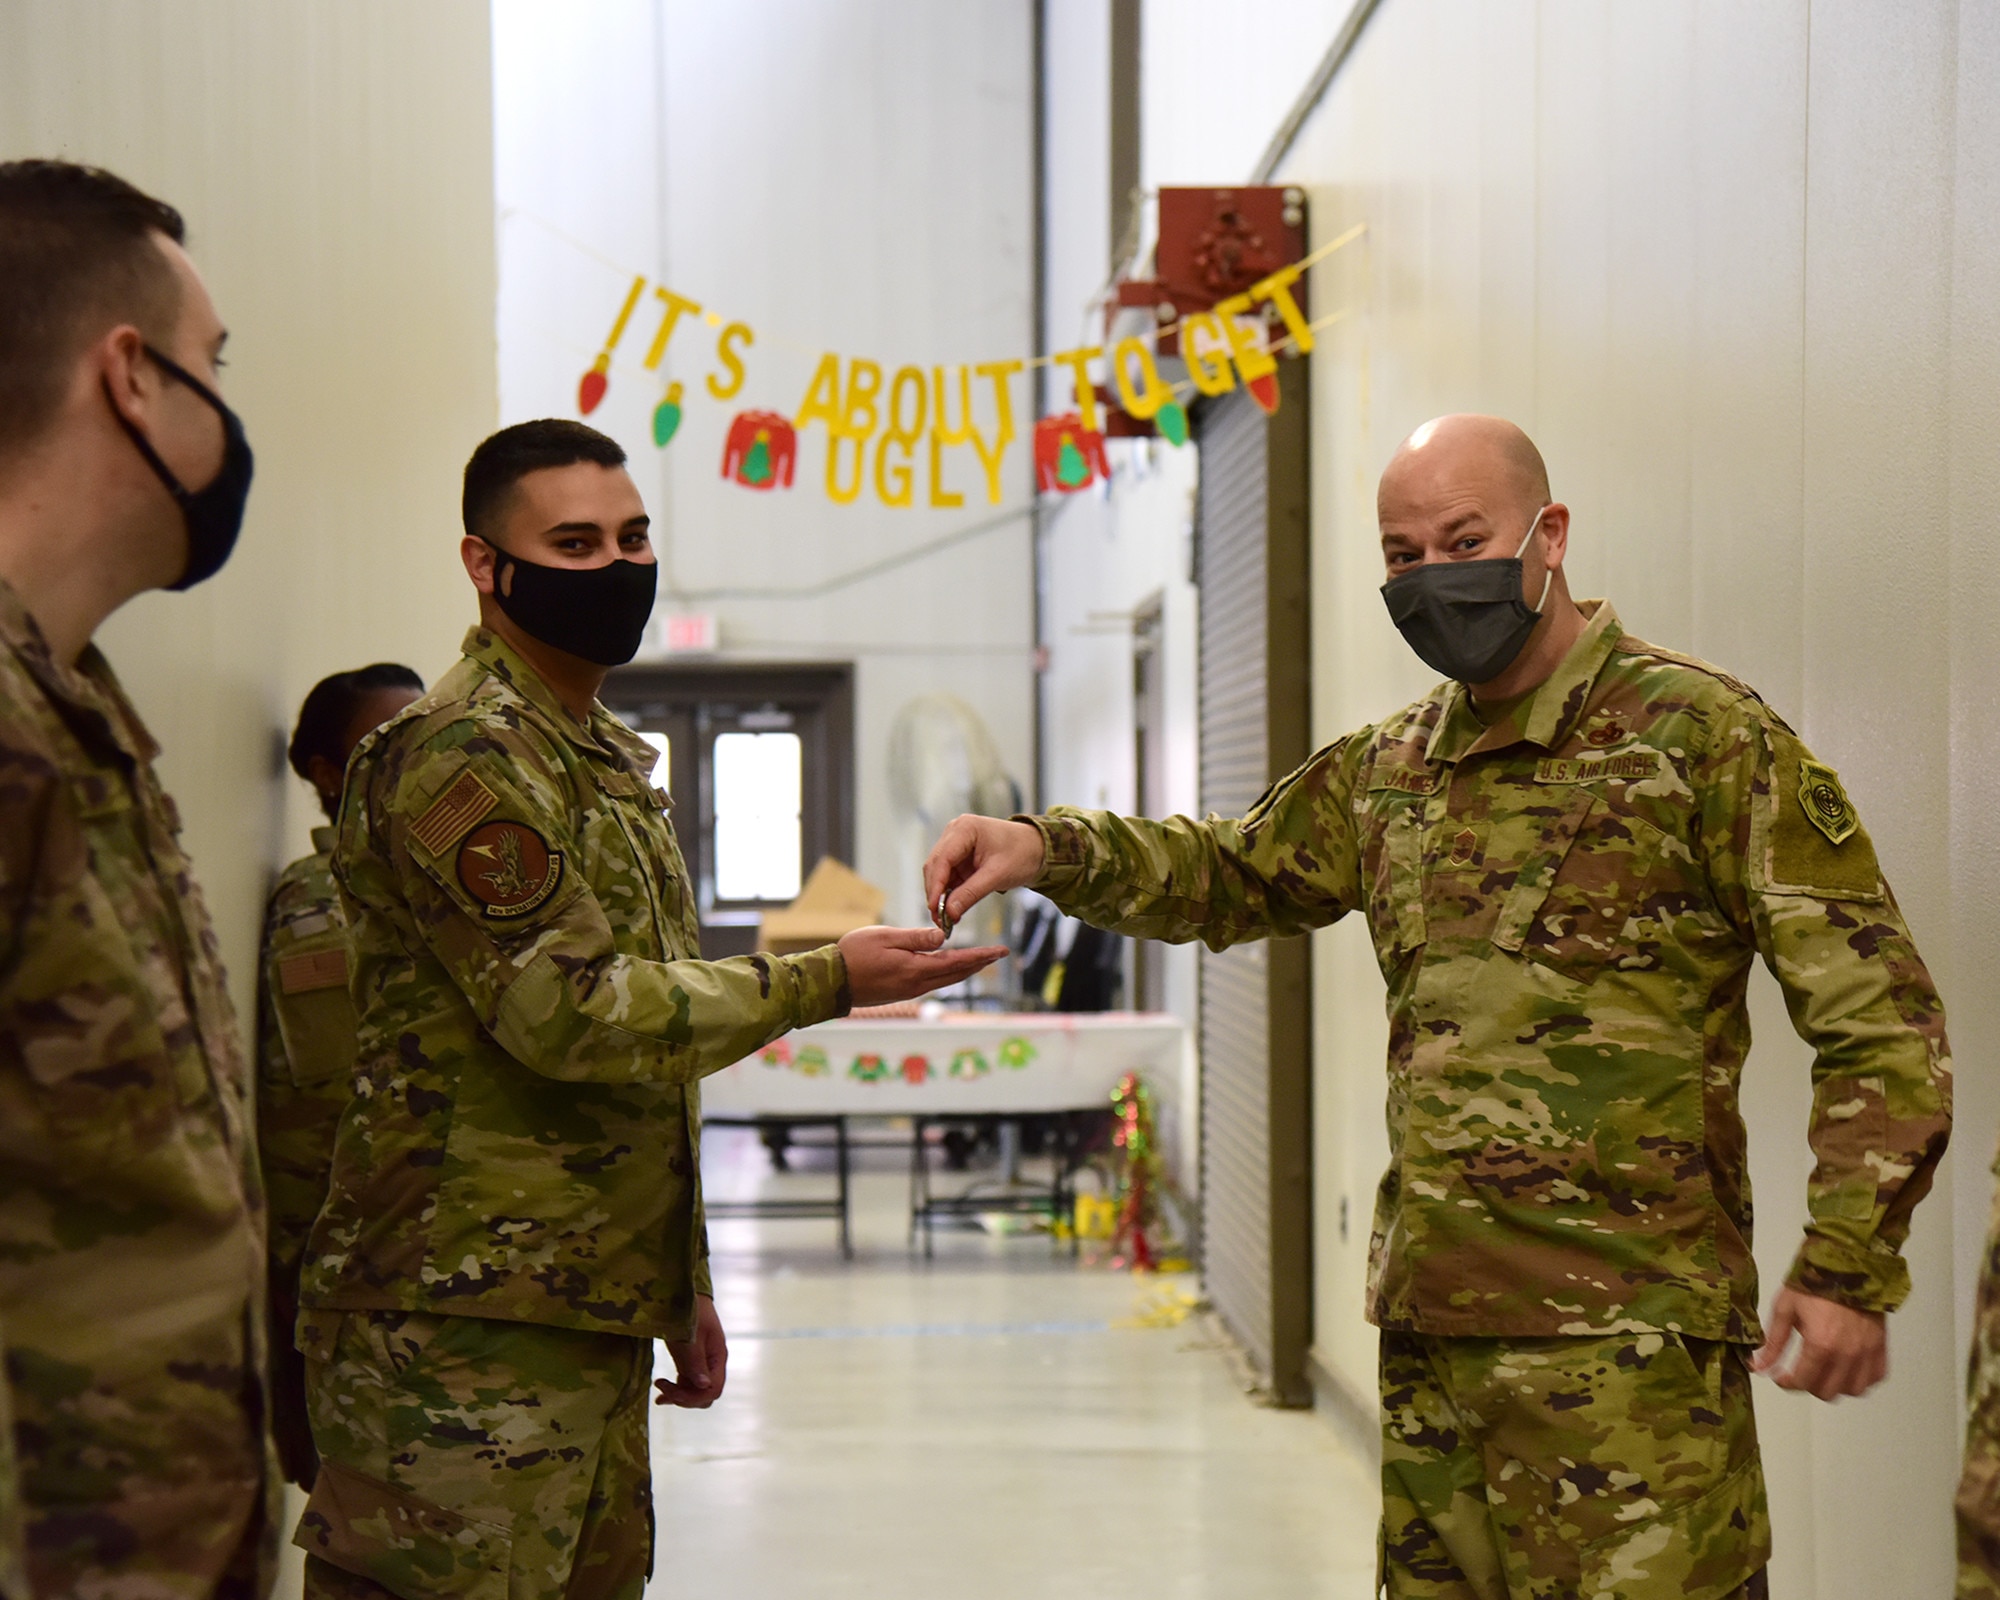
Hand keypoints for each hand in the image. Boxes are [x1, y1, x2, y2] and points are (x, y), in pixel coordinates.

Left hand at [656, 1293, 727, 1408]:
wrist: (686, 1293)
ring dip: (678, 1395)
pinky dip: (676, 1389)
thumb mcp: (689, 1335)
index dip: (692, 1396)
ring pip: (695, 1391)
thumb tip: (705, 1387)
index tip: (670, 1389)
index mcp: (717, 1356)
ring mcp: (703, 1362)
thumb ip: (696, 1361)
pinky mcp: (692, 1360)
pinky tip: (661, 1387)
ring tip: (659, 1387)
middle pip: (705, 1394)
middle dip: (685, 1398)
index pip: (712, 1389)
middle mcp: (713, 1363)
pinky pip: (688, 1382)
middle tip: (663, 1389)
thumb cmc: (689, 1310)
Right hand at [837, 924, 1006, 1007]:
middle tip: (999, 954)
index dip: (981, 956)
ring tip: (981, 960)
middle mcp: (917, 985)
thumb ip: (916, 937)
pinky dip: (949, 973)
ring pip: (946, 979)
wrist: (831, 982)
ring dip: (965, 969)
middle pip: (957, 974)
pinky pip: (933, 982)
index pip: (957, 961)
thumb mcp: (886, 937)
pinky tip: (951, 966)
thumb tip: (944, 936)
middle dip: (979, 963)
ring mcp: (910, 991)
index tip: (1000, 951)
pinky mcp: (902, 992)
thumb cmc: (854, 954)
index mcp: (916, 970)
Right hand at [922, 815, 1046, 929]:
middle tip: (939, 919)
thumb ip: (971, 893)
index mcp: (964, 829)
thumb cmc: (1023, 853)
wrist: (1038, 848)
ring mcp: (956, 844)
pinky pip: (948, 877)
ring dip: (940, 896)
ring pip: (939, 873)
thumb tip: (949, 912)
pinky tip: (951, 910)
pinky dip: (948, 893)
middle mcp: (955, 833)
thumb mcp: (997, 875)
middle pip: (936, 866)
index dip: (936, 886)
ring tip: (945, 919)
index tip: (934, 908)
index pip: (942, 859)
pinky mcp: (959, 857)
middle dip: (936, 893)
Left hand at [1751, 1287, 1886, 1399]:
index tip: (1780, 1376)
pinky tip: (1846, 1368)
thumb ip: (1773, 1342)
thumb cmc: (1812, 1283)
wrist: (1846, 1262)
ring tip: (1823, 1370)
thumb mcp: (1784, 1309)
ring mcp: (1868, 1352)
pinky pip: (1875, 1377)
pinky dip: (1860, 1379)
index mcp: (1821, 1343)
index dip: (1786, 1383)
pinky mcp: (1881, 1347)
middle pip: (1827, 1391)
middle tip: (1800, 1372)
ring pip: (1852, 1389)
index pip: (1802, 1381)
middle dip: (1808, 1385)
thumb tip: (1758, 1367)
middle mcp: (1847, 1354)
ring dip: (1835, 1385)